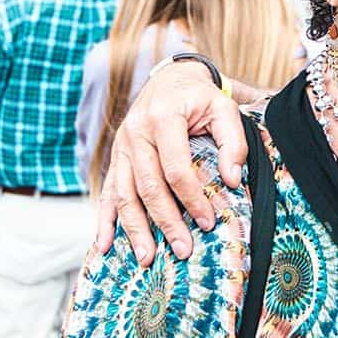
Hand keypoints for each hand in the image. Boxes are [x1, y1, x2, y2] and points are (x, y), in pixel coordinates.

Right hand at [90, 59, 246, 265]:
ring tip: (147, 258)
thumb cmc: (199, 97)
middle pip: (148, 186)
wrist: (170, 80)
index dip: (191, 198)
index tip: (208, 222)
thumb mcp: (223, 108)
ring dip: (134, 229)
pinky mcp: (116, 158)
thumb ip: (233, 142)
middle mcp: (136, 133)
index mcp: (163, 118)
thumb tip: (231, 180)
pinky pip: (108, 192)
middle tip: (182, 250)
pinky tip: (104, 244)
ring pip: (124, 194)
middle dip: (165, 222)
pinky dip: (105, 220)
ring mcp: (121, 147)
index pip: (175, 168)